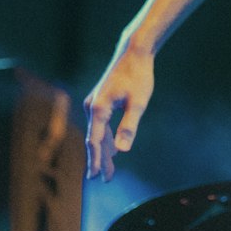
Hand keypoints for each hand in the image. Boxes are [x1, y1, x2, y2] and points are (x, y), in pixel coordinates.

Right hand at [84, 43, 154, 180]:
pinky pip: (100, 124)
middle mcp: (92, 107)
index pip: (94, 141)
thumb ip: (129, 126)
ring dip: (104, 150)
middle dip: (100, 159)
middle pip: (94, 139)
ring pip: (97, 132)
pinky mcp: (100, 100)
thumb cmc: (138, 75)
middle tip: (105, 180)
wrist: (134, 51)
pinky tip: (113, 148)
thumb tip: (122, 150)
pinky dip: (106, 137)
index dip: (95, 160)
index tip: (96, 177)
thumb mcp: (138, 103)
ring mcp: (94, 103)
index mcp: (99, 109)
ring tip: (110, 169)